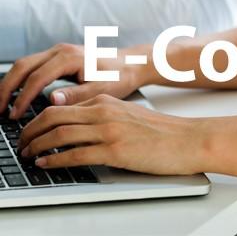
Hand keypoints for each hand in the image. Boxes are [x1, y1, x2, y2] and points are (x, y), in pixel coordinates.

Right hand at [0, 43, 147, 118]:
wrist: (131, 63)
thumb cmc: (120, 76)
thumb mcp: (102, 90)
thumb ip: (78, 95)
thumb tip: (52, 100)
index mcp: (70, 57)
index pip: (37, 78)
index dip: (22, 98)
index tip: (14, 117)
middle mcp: (61, 50)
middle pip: (23, 66)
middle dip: (6, 88)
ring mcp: (59, 51)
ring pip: (24, 64)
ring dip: (10, 83)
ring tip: (2, 106)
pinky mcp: (59, 57)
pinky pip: (32, 66)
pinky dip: (20, 80)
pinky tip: (16, 96)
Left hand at [19, 95, 206, 175]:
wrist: (187, 138)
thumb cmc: (161, 132)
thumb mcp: (127, 116)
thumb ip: (102, 117)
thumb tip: (77, 129)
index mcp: (106, 101)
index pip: (61, 105)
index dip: (38, 118)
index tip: (29, 130)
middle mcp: (104, 111)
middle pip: (54, 116)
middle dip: (31, 130)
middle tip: (21, 143)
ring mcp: (109, 130)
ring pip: (60, 134)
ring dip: (37, 146)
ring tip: (27, 155)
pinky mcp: (115, 150)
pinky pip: (76, 154)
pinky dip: (55, 160)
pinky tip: (46, 164)